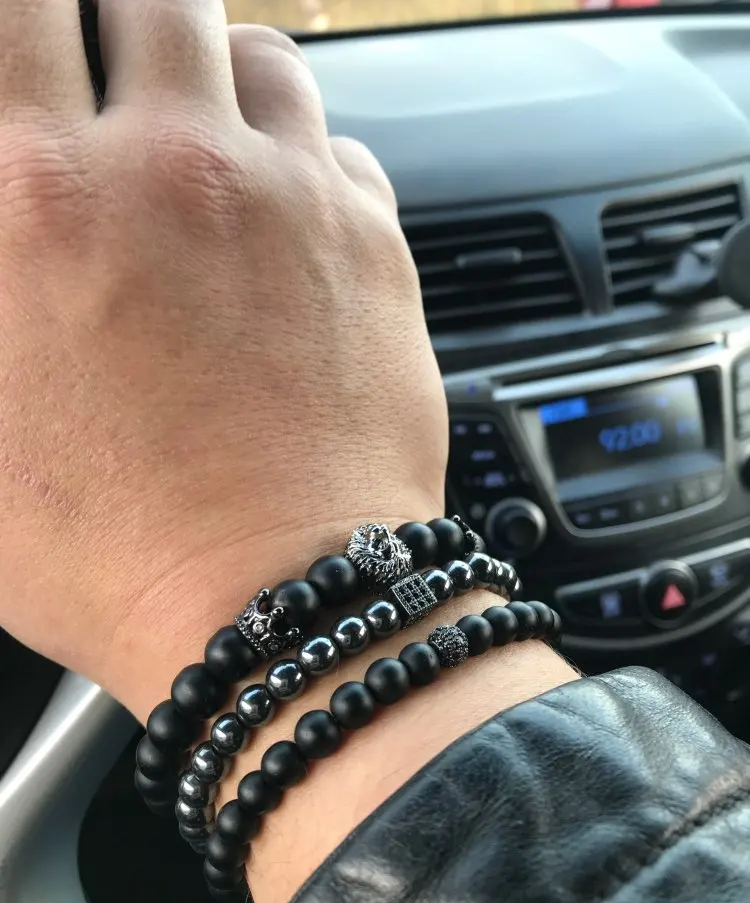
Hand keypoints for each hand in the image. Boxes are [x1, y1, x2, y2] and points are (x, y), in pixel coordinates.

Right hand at [0, 3, 446, 718]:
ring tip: (205, 132)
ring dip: (222, 75)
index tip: (44, 50)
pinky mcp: (372, 243)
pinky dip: (307, 158)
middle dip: (124, 23)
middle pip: (150, 1)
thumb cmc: (117, 549)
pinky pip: (340, 147)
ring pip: (258, 52)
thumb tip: (20, 214)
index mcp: (37, 198)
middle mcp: (167, 168)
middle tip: (119, 67)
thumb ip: (0, 283)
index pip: (23, 18)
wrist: (277, 605)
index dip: (36, 26)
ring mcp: (285, 198)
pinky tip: (287, 214)